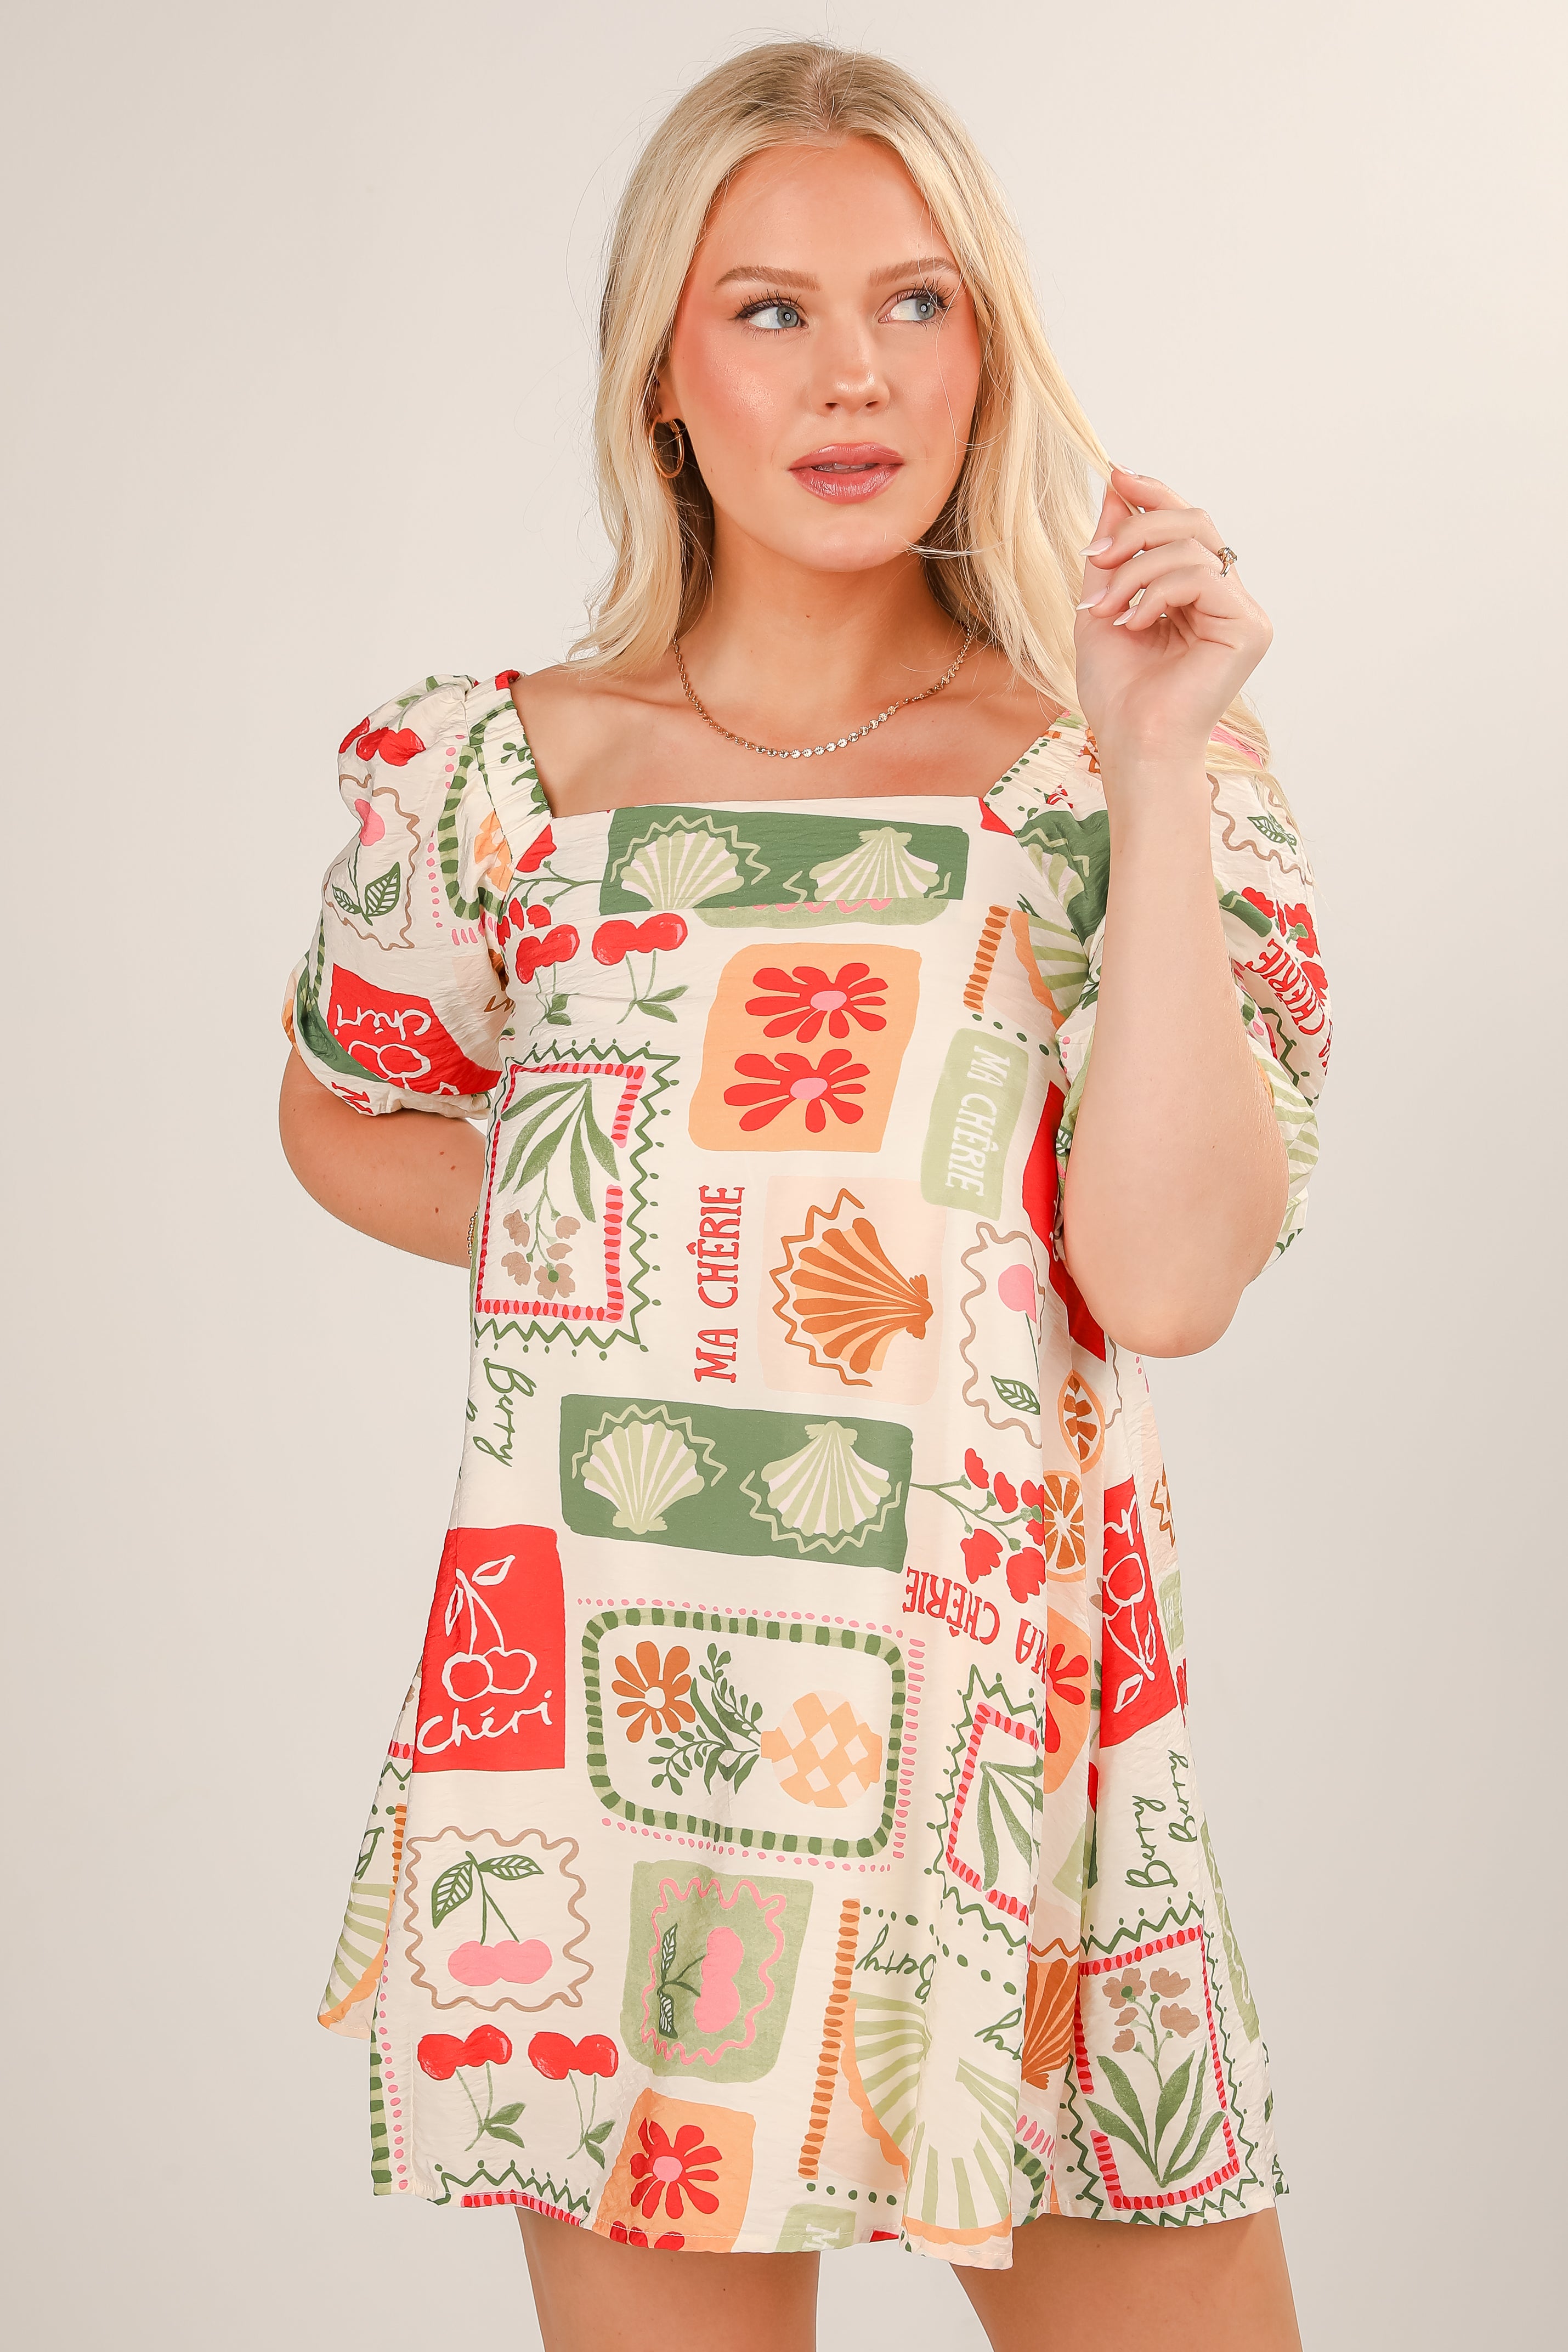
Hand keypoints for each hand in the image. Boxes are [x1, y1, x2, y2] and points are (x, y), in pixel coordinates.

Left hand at [1072, 465, 1272, 768]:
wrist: (1131, 743)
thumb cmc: (1118, 692)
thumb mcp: (1101, 605)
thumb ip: (1113, 552)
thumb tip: (1115, 488)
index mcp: (1197, 594)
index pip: (1185, 525)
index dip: (1154, 494)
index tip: (1116, 476)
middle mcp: (1226, 598)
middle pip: (1194, 522)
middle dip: (1137, 528)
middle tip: (1097, 556)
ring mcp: (1242, 612)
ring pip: (1192, 546)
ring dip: (1134, 572)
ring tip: (1106, 610)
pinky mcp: (1249, 627)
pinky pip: (1200, 577)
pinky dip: (1156, 594)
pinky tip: (1135, 624)